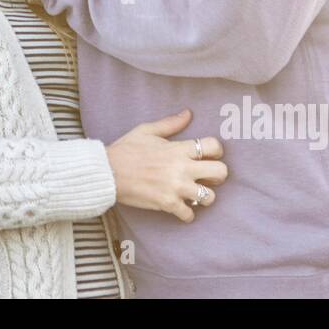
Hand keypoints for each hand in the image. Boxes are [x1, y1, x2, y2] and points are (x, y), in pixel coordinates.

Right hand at [105, 108, 226, 223]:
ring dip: (204, 196)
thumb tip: (188, 113)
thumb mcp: (147, 130)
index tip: (208, 156)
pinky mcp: (167, 204)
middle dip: (218, 175)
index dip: (216, 151)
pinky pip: (190, 215)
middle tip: (207, 177)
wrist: (107, 172)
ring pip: (209, 196)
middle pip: (220, 172)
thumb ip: (170, 123)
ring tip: (194, 194)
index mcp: (178, 148)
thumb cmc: (126, 149)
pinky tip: (180, 208)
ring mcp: (176, 187)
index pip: (214, 146)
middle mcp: (181, 168)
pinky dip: (187, 214)